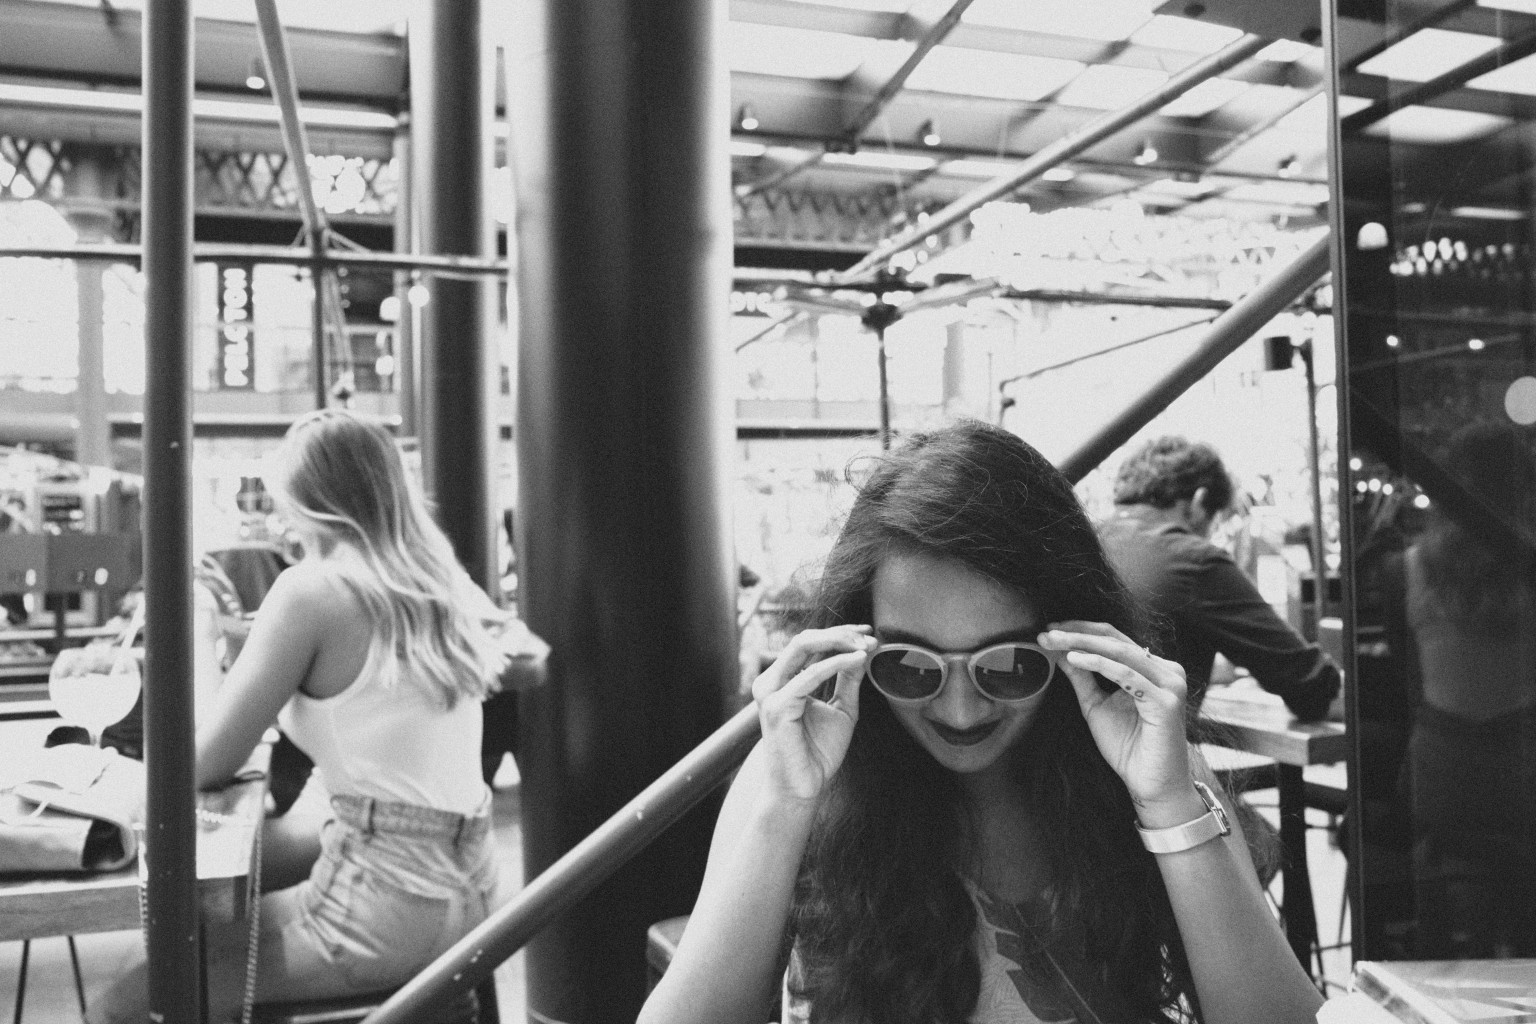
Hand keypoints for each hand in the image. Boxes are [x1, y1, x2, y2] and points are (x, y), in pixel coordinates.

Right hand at [751, 626, 873, 804]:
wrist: (804, 788)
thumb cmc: (818, 752)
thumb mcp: (842, 709)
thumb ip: (848, 681)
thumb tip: (862, 653)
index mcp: (783, 680)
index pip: (810, 644)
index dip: (840, 635)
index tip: (868, 634)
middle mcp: (772, 681)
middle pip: (805, 639)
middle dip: (841, 634)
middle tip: (870, 638)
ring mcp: (771, 692)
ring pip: (803, 646)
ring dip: (839, 642)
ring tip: (866, 646)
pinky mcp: (777, 706)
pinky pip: (809, 676)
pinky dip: (836, 663)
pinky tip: (857, 660)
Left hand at [1038, 621, 1192, 814]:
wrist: (1152, 786)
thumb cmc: (1128, 748)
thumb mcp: (1096, 705)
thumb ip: (1082, 677)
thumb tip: (1059, 650)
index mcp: (1152, 668)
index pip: (1114, 638)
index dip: (1081, 630)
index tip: (1049, 630)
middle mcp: (1167, 670)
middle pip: (1115, 640)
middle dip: (1077, 633)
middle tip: (1047, 632)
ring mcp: (1170, 684)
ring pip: (1120, 651)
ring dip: (1082, 643)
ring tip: (1054, 641)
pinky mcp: (1166, 701)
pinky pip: (1127, 675)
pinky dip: (1099, 664)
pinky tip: (1074, 659)